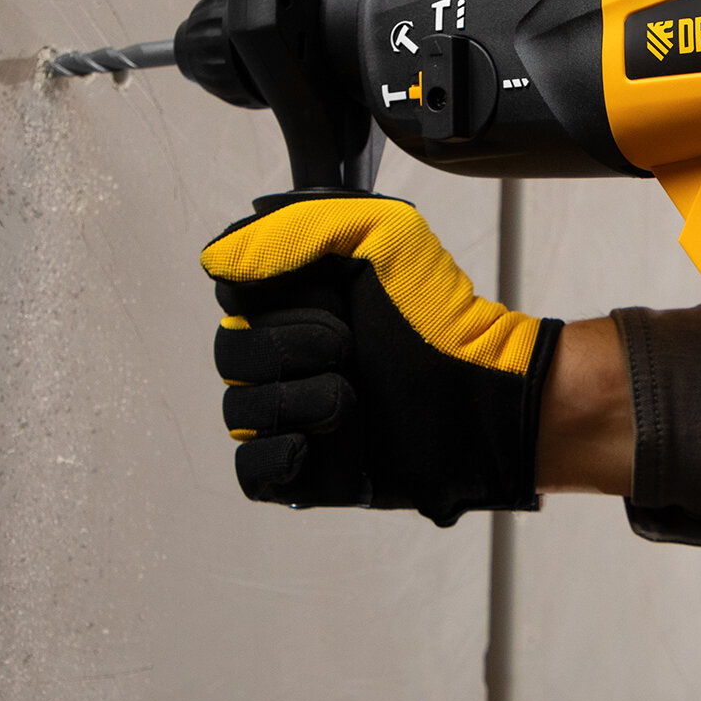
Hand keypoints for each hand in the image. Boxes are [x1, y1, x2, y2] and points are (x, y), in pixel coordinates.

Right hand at [199, 195, 560, 523]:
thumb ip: (301, 227)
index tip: (329, 296)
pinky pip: (252, 473)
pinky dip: (278, 457)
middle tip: (349, 347)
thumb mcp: (387, 235)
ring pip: (241, 413)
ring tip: (352, 400)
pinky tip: (318, 443)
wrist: (483, 395)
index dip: (273, 301)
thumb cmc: (440, 316)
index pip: (233, 299)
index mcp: (296, 304)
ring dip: (298, 402)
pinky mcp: (307, 472)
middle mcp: (288, 358)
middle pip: (230, 357)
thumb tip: (217, 259)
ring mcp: (294, 417)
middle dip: (290, 349)